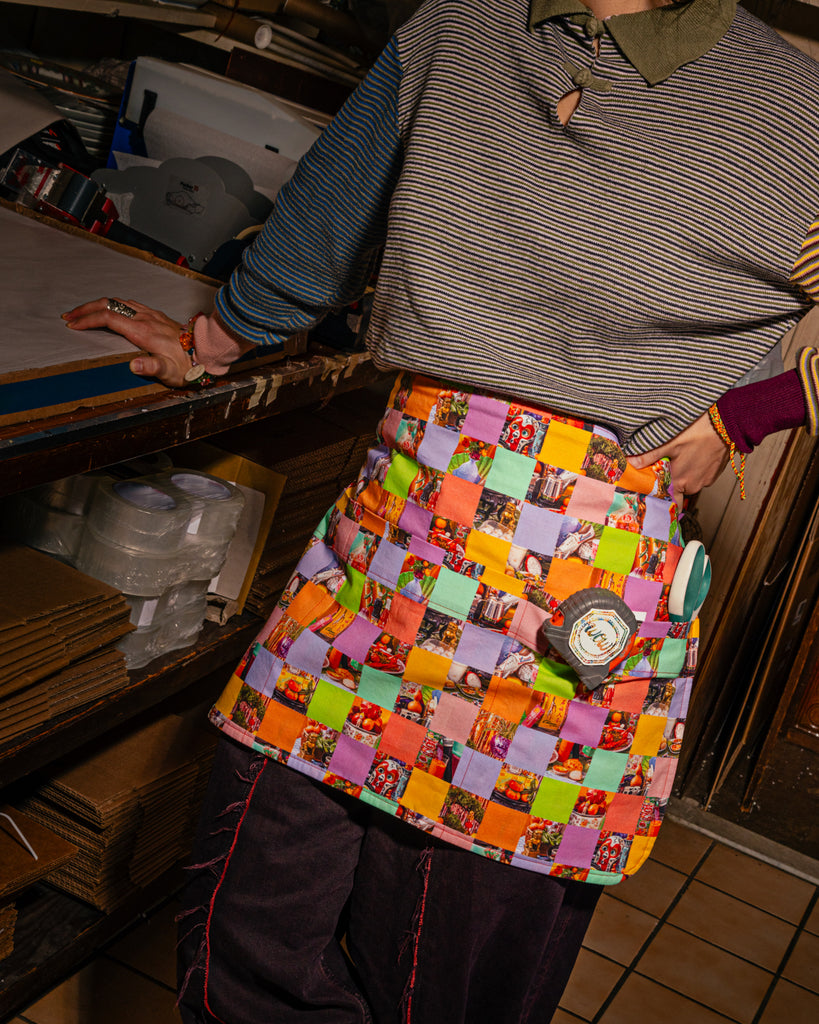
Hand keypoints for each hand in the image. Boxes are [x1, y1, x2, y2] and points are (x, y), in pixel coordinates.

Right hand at [62, 297, 192, 387]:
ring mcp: (151, 315)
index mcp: (142, 331)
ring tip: (84, 312)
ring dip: (98, 305)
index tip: (73, 325)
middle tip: (70, 316)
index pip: (108, 318)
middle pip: (109, 304)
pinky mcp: (157, 316)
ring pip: (119, 301)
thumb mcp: (169, 372)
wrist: (207, 353)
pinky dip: (113, 305)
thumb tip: (133, 365)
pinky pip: (130, 304)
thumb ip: (151, 368)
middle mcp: (145, 318)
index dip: (87, 320)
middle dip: (86, 309)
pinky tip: (111, 311)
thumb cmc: (188, 366)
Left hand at [627, 412, 728, 506]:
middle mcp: (694, 485)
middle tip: (660, 468)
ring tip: (676, 457)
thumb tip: (630, 464)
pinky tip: (689, 454)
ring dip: (682, 473)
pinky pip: (699, 474)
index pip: (668, 502)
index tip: (650, 492)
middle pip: (676, 490)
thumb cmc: (698, 432)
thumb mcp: (669, 443)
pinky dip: (693, 467)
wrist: (728, 423)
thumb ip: (649, 456)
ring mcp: (706, 479)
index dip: (659, 497)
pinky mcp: (715, 472)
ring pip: (688, 481)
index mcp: (681, 482)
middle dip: (668, 481)